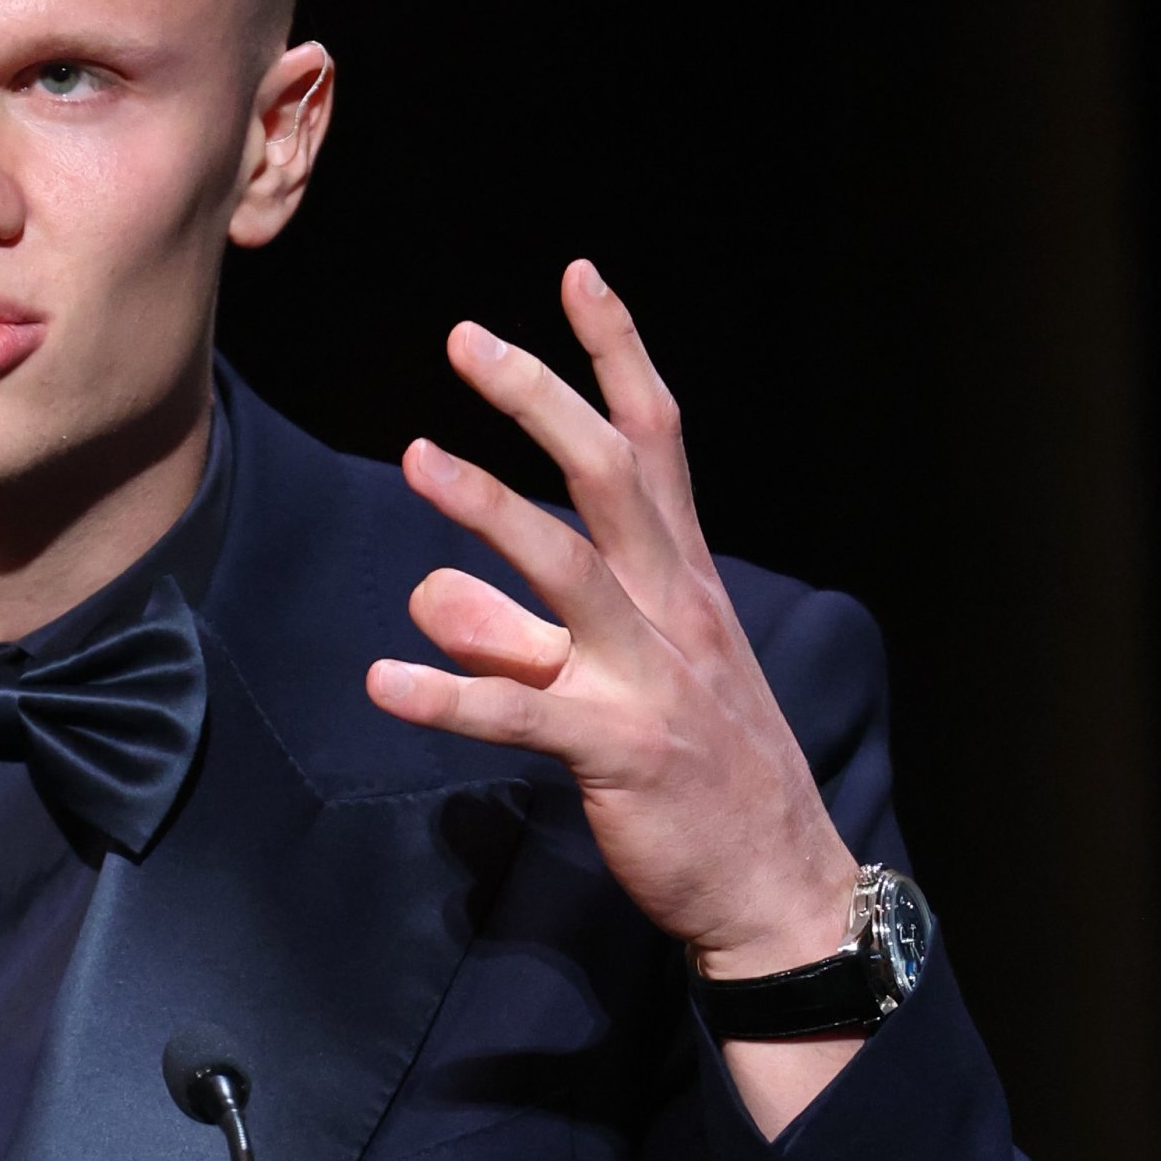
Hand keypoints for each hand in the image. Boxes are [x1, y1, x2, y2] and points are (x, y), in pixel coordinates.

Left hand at [365, 266, 864, 1128]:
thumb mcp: (609, 689)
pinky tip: (383, 684)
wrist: (777, 886)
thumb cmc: (699, 782)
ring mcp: (652, 679)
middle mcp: (674, 610)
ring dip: (489, 509)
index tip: (577, 274)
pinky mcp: (620, 754)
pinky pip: (523, 714)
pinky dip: (450, 696)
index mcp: (684, 581)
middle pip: (612, 473)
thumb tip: (428, 589)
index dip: (616, 354)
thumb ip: (517, 636)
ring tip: (415, 457)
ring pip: (570, 569)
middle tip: (463, 339)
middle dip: (540, 397)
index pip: (655, 440)